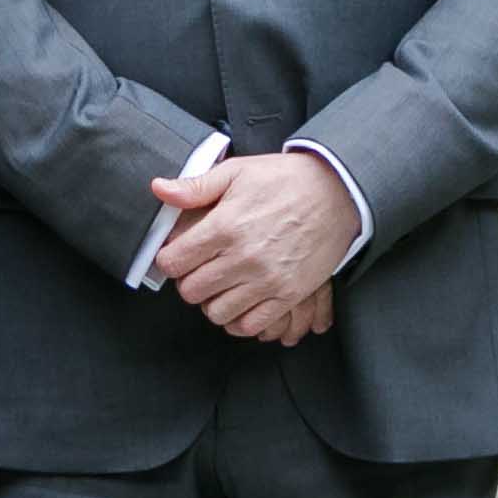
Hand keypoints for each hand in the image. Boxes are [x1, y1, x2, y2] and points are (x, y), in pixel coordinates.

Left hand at [148, 151, 355, 345]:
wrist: (338, 192)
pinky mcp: (289, 294)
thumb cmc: (285, 180)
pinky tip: (240, 301)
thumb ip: (195, 187)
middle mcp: (243, 257)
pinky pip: (250, 325)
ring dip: (213, 301)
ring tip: (221, 285)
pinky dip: (239, 319)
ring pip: (216, 312)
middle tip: (200, 269)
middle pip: (191, 291)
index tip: (179, 254)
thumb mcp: (237, 172)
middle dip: (189, 281)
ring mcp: (267, 280)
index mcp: (225, 226)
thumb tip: (159, 190)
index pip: (173, 262)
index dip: (170, 259)